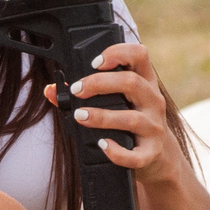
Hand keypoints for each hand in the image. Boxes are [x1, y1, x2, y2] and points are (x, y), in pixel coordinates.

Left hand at [43, 42, 188, 185]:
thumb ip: (83, 93)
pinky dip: (118, 152)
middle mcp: (153, 100)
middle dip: (100, 83)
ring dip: (102, 116)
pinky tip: (102, 144)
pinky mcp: (151, 152)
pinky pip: (136, 155)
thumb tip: (51, 90)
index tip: (95, 62)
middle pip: (132, 82)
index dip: (118, 53)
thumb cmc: (129, 121)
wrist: (158, 154)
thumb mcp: (116, 101)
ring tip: (80, 116)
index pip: (139, 54)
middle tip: (77, 90)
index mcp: (144, 81)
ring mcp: (154, 127)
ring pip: (131, 118)